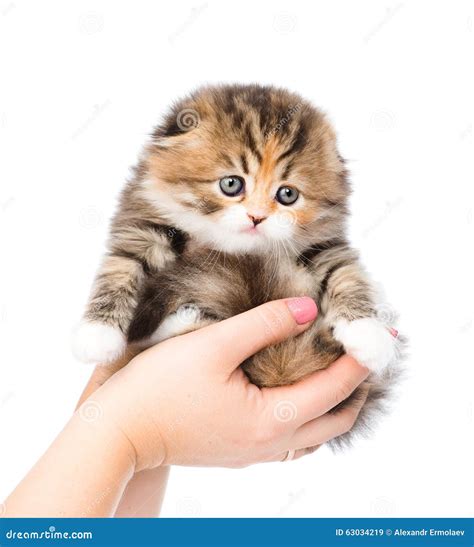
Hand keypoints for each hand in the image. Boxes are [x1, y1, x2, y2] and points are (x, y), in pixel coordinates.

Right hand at [84, 297, 368, 470]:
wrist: (117, 433)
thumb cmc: (159, 387)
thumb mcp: (214, 345)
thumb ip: (265, 323)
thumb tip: (309, 308)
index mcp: (271, 420)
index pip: (336, 389)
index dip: (361, 361)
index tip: (382, 337)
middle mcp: (270, 444)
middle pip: (336, 421)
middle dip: (358, 388)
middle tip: (367, 356)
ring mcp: (254, 453)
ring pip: (316, 434)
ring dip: (335, 404)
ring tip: (341, 373)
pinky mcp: (239, 451)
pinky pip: (292, 439)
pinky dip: (309, 415)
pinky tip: (299, 394)